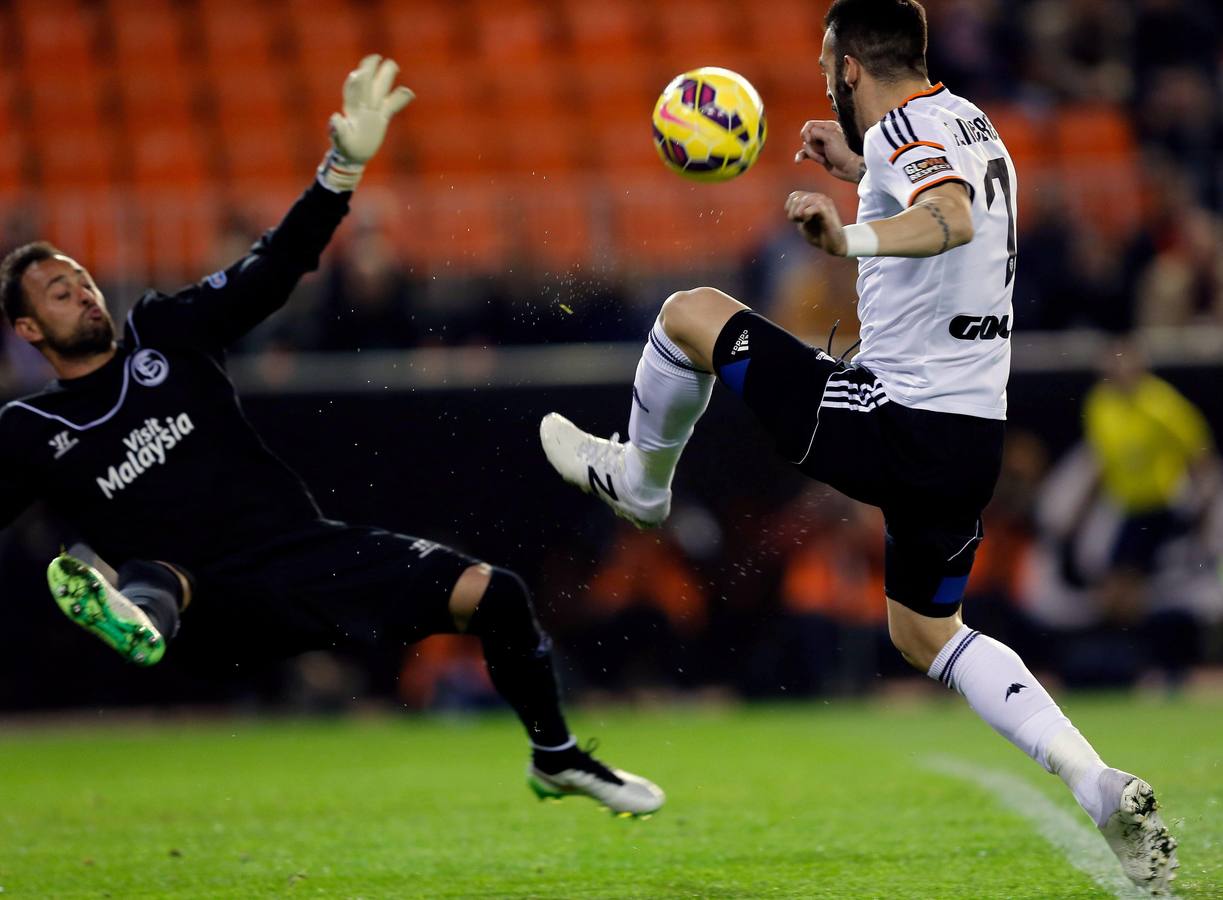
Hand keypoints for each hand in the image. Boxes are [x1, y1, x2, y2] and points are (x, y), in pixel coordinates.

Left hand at [318, 55, 413, 191]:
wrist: (353, 154)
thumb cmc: (345, 147)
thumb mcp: (341, 140)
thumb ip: (339, 130)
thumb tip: (335, 117)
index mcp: (352, 110)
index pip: (354, 91)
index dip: (356, 82)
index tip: (359, 72)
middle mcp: (362, 106)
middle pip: (368, 84)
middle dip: (370, 70)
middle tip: (376, 57)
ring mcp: (373, 110)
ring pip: (380, 90)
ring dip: (385, 77)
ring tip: (393, 65)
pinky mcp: (382, 117)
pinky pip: (392, 105)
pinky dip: (400, 99)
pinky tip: (410, 93)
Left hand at [785, 191, 846, 255]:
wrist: (833, 245)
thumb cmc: (819, 235)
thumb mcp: (803, 224)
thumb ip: (796, 214)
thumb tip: (789, 207)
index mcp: (813, 200)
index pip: (795, 195)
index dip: (789, 207)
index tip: (794, 219)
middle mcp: (819, 198)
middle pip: (798, 197)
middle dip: (793, 211)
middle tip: (798, 222)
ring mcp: (825, 203)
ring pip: (806, 199)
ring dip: (799, 212)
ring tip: (802, 221)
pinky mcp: (829, 211)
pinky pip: (816, 205)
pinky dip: (807, 213)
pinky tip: (807, 220)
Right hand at [795, 120, 864, 183]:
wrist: (846, 168)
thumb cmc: (841, 152)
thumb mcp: (830, 137)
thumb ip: (816, 132)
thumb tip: (807, 136)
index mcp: (828, 126)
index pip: (809, 125)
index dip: (806, 133)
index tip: (809, 140)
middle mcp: (823, 134)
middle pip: (806, 137)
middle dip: (812, 146)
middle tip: (823, 150)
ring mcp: (820, 145)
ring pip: (806, 147)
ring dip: (813, 154)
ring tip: (824, 158)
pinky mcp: (817, 154)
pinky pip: (804, 154)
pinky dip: (801, 157)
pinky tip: (798, 161)